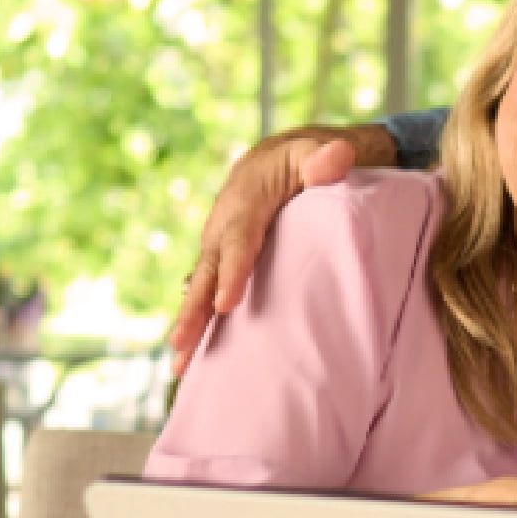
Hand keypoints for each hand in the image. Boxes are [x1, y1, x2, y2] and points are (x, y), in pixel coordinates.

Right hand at [169, 127, 391, 370]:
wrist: (274, 160)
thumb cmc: (302, 158)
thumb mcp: (318, 151)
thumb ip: (326, 158)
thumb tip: (338, 156)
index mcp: (246, 200)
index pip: (240, 238)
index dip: (233, 271)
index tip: (228, 305)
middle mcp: (223, 226)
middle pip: (209, 270)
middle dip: (195, 309)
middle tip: (181, 346)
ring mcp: (218, 245)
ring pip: (201, 287)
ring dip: (189, 325)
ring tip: (179, 367)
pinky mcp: (220, 260)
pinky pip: (206, 291)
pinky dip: (198, 321)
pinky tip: (190, 357)